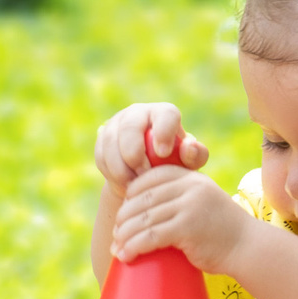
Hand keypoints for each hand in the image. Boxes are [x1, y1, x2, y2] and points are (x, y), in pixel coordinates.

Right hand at [92, 102, 209, 187]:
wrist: (148, 176)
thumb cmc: (175, 166)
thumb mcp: (189, 164)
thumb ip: (195, 155)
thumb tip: (189, 148)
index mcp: (164, 114)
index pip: (165, 115)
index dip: (163, 132)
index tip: (163, 154)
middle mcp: (138, 113)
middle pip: (130, 126)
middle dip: (134, 153)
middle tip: (144, 175)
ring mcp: (117, 124)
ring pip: (111, 141)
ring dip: (121, 167)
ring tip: (134, 185)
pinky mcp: (102, 139)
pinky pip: (102, 155)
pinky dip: (112, 173)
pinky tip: (125, 185)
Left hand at [111, 163, 251, 271]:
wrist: (247, 248)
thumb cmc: (221, 231)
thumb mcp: (201, 202)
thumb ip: (178, 197)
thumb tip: (138, 206)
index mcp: (190, 177)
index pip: (147, 180)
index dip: (130, 196)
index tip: (124, 215)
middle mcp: (189, 187)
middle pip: (141, 200)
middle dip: (123, 220)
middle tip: (116, 236)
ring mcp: (188, 206)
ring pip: (143, 219)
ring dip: (124, 236)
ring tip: (117, 250)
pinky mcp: (187, 228)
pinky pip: (150, 236)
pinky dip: (134, 247)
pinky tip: (126, 256)